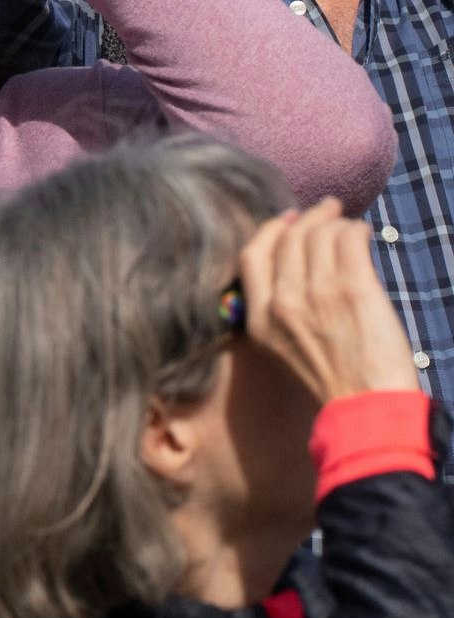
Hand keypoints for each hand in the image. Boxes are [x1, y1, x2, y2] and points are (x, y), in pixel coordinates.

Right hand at [241, 200, 420, 404]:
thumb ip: (276, 310)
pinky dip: (357, 230)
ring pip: (320, 234)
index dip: (270, 230)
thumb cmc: (331, 383)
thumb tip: (295, 265)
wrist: (367, 408)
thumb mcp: (280, 348)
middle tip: (327, 209)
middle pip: (288, 238)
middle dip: (309, 217)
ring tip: (349, 225)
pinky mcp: (353, 289)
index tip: (288, 220)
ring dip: (336, 222)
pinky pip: (349, 240)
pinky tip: (364, 234)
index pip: (252, 255)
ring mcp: (318, 293)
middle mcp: (283, 302)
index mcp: (258, 319)